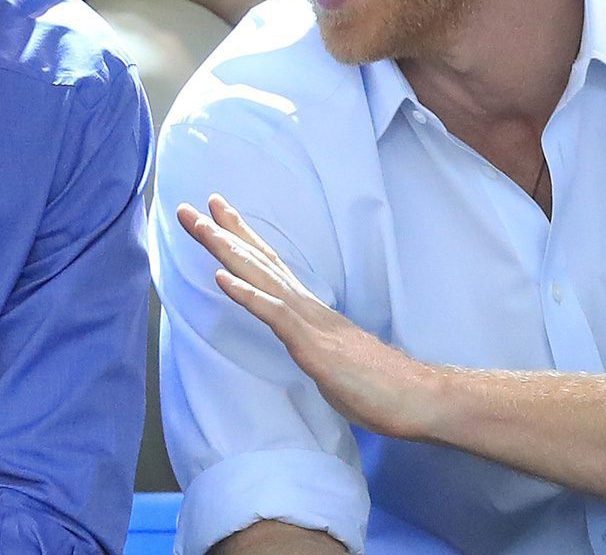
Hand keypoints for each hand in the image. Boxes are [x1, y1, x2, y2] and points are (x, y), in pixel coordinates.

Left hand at [178, 194, 438, 439]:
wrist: (415, 397)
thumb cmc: (378, 386)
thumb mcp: (332, 363)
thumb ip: (313, 348)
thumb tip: (304, 349)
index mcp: (309, 311)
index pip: (270, 267)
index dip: (242, 240)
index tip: (217, 215)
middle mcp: (306, 307)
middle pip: (259, 261)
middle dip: (223, 233)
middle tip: (190, 208)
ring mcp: (309, 322)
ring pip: (262, 277)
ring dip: (227, 251)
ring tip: (200, 226)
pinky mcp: (312, 345)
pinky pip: (274, 315)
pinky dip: (246, 294)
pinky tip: (221, 278)